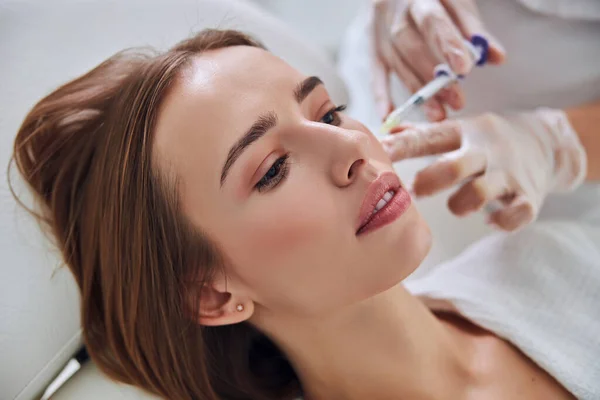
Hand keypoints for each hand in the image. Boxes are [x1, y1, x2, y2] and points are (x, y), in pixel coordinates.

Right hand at [369, 0, 505, 120]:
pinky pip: (375, 72)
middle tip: (456, 100)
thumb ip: (474, 29)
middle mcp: (393, 10)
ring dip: (417, 91)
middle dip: (433, 76)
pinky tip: (389, 115)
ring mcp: (378, 29)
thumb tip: (497, 57)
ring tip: (438, 113)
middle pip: (410, 46)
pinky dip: (380, 95)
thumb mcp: (456, 2)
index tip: (463, 69)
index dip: (446, 45)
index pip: (432, 20)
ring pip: (396, 63)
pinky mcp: (371, 46)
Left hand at [381, 110, 586, 230]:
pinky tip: (491, 221)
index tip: (379, 155)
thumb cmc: (488, 141)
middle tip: (415, 191)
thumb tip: (383, 133)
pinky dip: (502, 222)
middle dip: (431, 180)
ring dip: (461, 204)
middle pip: (455, 166)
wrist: (547, 142)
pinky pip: (515, 214)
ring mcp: (508, 175)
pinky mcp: (529, 197)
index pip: (428, 138)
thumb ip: (422, 134)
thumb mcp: (459, 130)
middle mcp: (486, 151)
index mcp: (464, 133)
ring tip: (456, 207)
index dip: (401, 147)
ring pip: (480, 192)